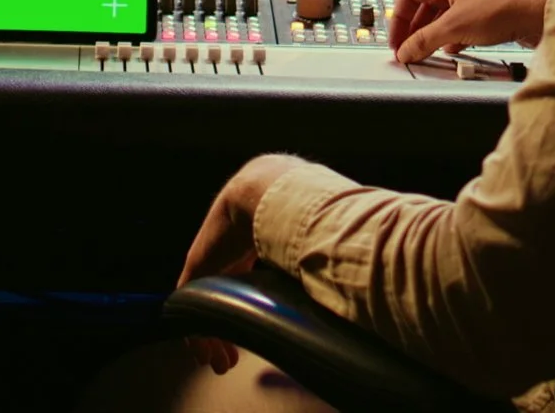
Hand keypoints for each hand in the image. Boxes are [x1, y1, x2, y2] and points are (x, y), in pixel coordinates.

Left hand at [176, 153, 308, 373]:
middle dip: (227, 330)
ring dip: (211, 338)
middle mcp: (232, 252)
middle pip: (224, 297)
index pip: (249, 282)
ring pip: (206, 306)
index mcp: (259, 243)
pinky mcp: (196, 266)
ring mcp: (212, 258)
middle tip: (233, 359)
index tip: (260, 332)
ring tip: (221, 364)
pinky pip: (189, 306)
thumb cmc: (302, 211)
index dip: (253, 309)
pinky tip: (202, 354)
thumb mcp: (315, 243)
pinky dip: (194, 333)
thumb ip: (330, 261)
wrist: (266, 192)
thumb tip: (365, 281)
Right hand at [389, 0, 551, 64]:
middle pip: (425, 6)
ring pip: (443, 17)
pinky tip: (452, 50)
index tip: (397, 41)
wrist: (540, 14)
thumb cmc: (502, 7)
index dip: (400, 20)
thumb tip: (406, 51)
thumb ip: (425, 41)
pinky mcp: (488, 12)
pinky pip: (461, 24)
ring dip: (434, 35)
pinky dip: (452, 37)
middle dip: (416, 30)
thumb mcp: (454, 27)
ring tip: (428, 52)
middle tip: (409, 50)